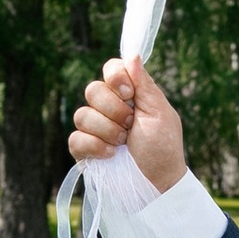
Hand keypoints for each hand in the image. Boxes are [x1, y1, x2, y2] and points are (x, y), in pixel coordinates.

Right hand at [67, 57, 186, 193]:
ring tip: (123, 143)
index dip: (116, 78)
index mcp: (128, 95)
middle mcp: (108, 108)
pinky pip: (76, 138)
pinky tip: (110, 155)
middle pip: (93, 90)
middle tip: (131, 126)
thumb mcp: (160, 113)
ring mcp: (94, 129)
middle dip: (115, 110)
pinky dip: (94, 146)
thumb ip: (144, 84)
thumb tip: (133, 55)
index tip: (130, 95)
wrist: (157, 183)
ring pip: (82, 114)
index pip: (110, 69)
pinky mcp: (83, 150)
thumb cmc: (163, 148)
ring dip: (107, 130)